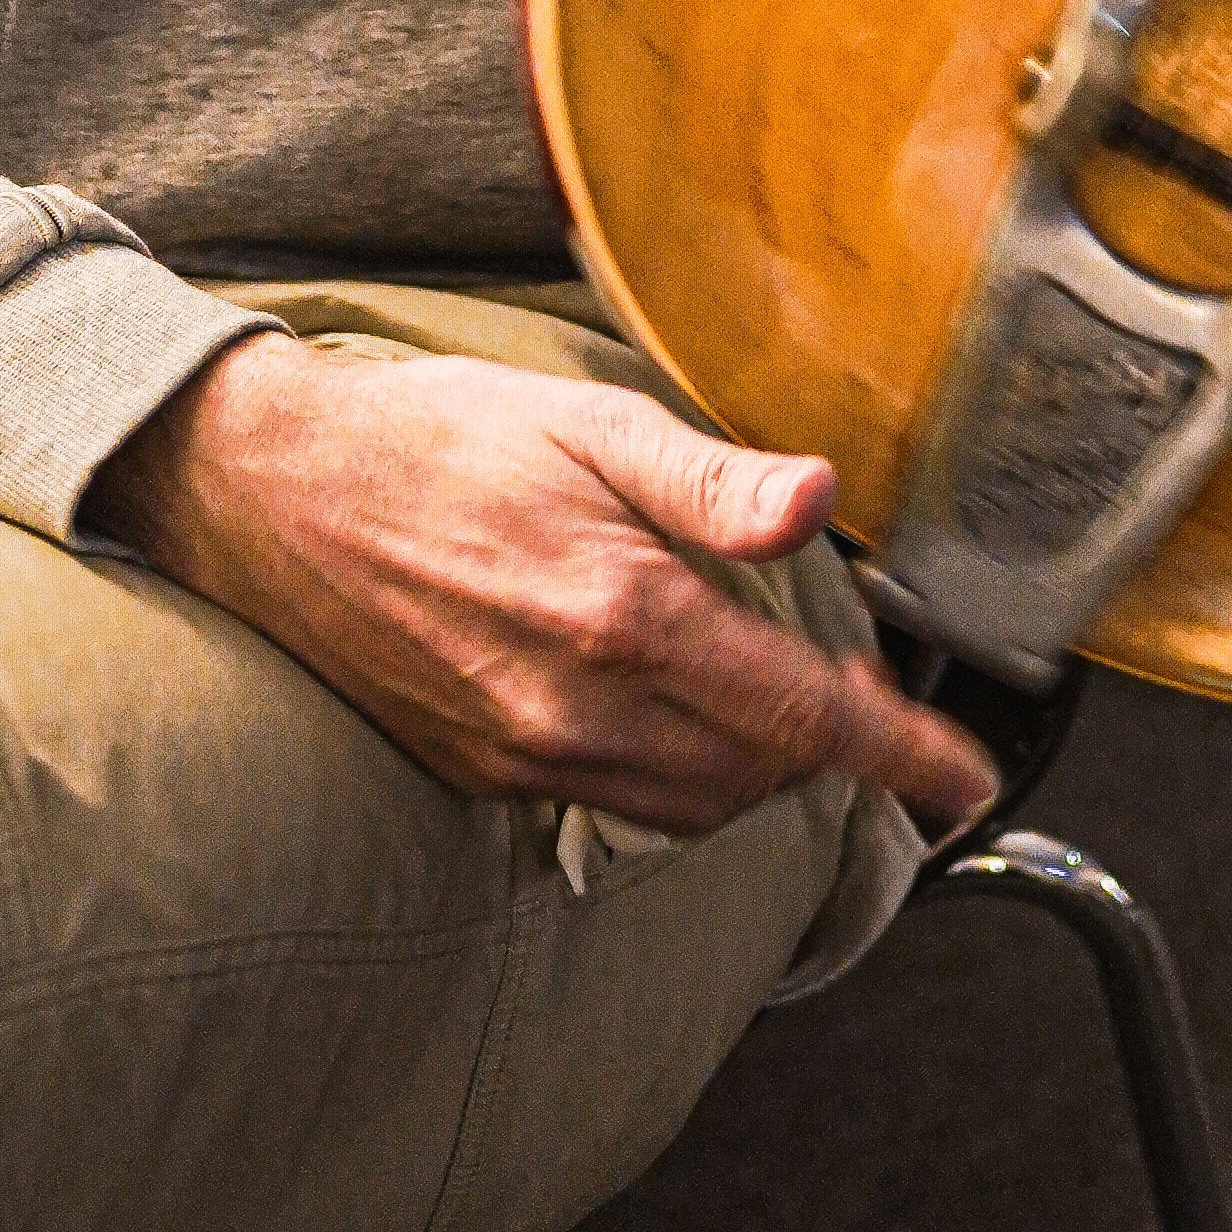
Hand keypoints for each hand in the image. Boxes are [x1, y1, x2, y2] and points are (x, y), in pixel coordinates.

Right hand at [84, 334, 1001, 839]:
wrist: (266, 494)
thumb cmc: (431, 439)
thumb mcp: (587, 423)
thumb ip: (712, 480)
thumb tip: (815, 502)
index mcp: (621, 614)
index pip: (800, 714)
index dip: (901, 755)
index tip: (965, 781)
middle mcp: (575, 706)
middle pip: (756, 776)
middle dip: (823, 748)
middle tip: (850, 688)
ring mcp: (521, 753)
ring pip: (688, 808)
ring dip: (750, 768)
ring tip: (765, 696)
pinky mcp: (478, 774)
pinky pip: (611, 805)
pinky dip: (670, 777)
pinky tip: (665, 709)